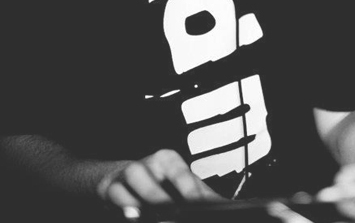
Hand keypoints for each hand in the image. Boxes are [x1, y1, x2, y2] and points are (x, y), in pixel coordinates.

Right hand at [97, 149, 223, 210]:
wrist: (121, 178)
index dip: (192, 193)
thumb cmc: (158, 182)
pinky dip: (126, 204)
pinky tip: (134, 214)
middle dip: (168, 201)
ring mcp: (130, 172)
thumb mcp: (181, 184)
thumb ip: (199, 194)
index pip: (183, 175)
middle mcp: (150, 162)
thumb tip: (222, 204)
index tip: (202, 207)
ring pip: (137, 180)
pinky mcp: (111, 185)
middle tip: (183, 214)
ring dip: (148, 198)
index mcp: (170, 159)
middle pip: (159, 178)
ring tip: (159, 215)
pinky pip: (117, 194)